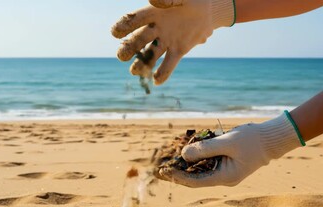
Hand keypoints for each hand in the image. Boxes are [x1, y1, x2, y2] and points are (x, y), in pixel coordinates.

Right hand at [111, 0, 234, 84]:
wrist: (207, 11)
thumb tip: (153, 0)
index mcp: (154, 12)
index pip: (136, 19)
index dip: (125, 25)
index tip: (115, 33)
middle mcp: (156, 29)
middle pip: (140, 39)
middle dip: (130, 48)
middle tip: (121, 56)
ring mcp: (166, 41)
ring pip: (151, 54)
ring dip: (142, 63)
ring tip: (135, 72)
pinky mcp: (178, 51)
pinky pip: (169, 63)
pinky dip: (163, 73)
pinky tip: (157, 81)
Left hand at [158, 113, 302, 186]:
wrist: (272, 138)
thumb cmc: (252, 139)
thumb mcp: (227, 142)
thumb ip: (205, 149)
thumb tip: (183, 155)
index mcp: (225, 177)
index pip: (195, 181)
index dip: (178, 177)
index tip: (164, 171)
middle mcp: (224, 177)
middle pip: (196, 177)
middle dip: (180, 171)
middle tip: (163, 167)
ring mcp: (226, 171)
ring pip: (201, 169)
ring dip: (188, 163)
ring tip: (173, 158)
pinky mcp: (227, 163)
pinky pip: (209, 162)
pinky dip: (199, 157)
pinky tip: (189, 150)